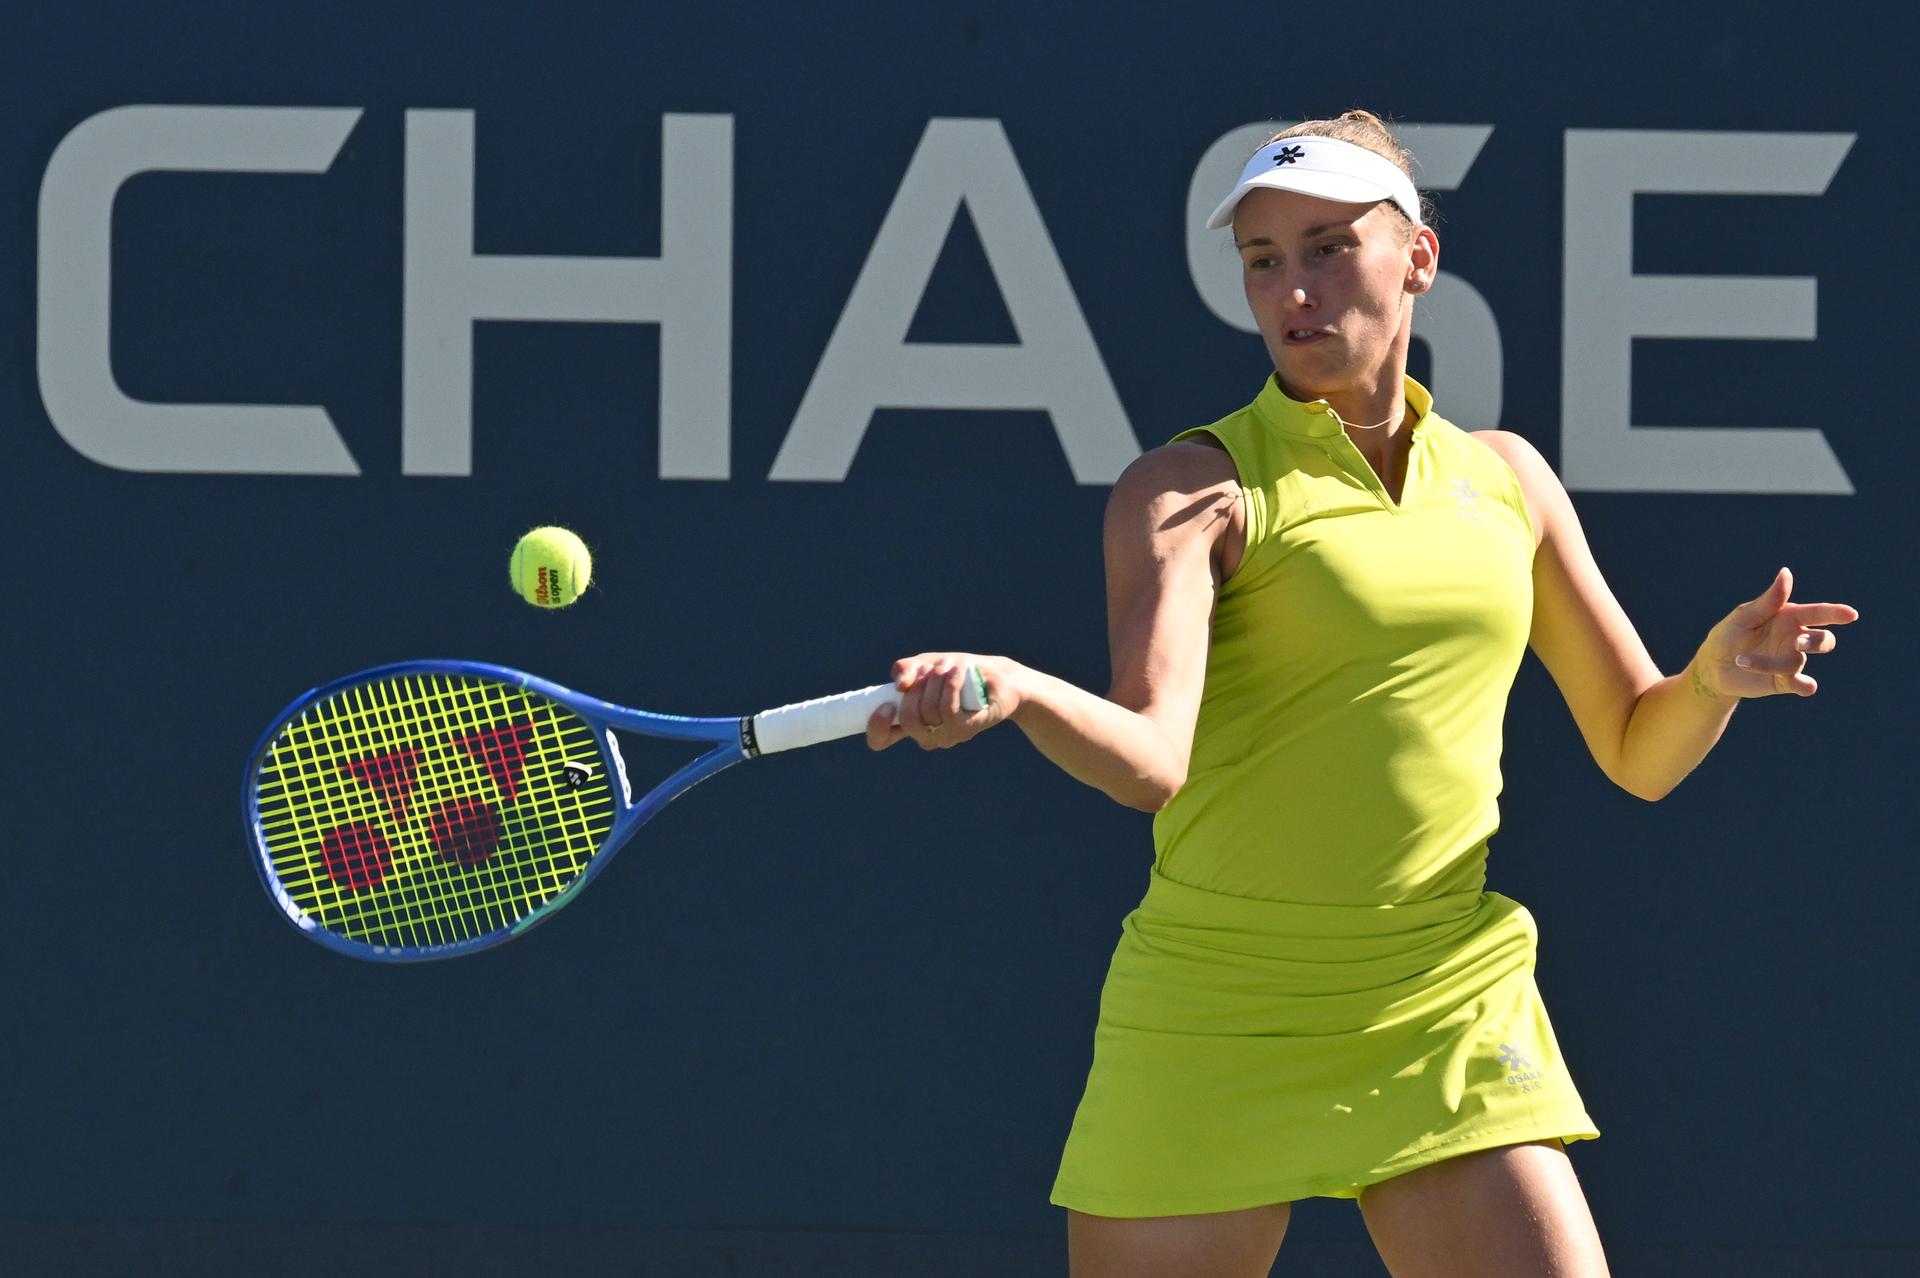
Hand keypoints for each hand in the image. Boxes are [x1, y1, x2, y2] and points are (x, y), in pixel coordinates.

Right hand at [866, 653, 1011, 750]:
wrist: (996, 675)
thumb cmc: (957, 673)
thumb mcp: (925, 664)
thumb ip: (905, 669)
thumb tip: (900, 685)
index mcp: (909, 722)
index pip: (881, 739)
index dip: (877, 726)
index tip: (886, 704)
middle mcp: (927, 734)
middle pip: (907, 722)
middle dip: (916, 690)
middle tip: (927, 671)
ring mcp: (948, 735)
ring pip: (929, 712)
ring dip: (935, 682)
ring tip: (947, 666)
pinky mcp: (968, 729)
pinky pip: (949, 711)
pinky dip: (950, 686)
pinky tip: (956, 672)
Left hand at [1690, 567, 1858, 699]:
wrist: (1713, 667)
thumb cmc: (1729, 635)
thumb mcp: (1744, 616)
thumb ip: (1769, 600)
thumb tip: (1786, 572)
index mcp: (1789, 618)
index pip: (1818, 613)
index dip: (1836, 613)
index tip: (1851, 614)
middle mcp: (1796, 639)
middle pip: (1824, 640)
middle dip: (1816, 641)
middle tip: (1797, 642)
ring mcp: (1792, 661)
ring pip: (1799, 662)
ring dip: (1773, 664)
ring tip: (1741, 661)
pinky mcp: (1785, 682)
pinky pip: (1803, 685)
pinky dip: (1805, 685)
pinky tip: (1805, 686)